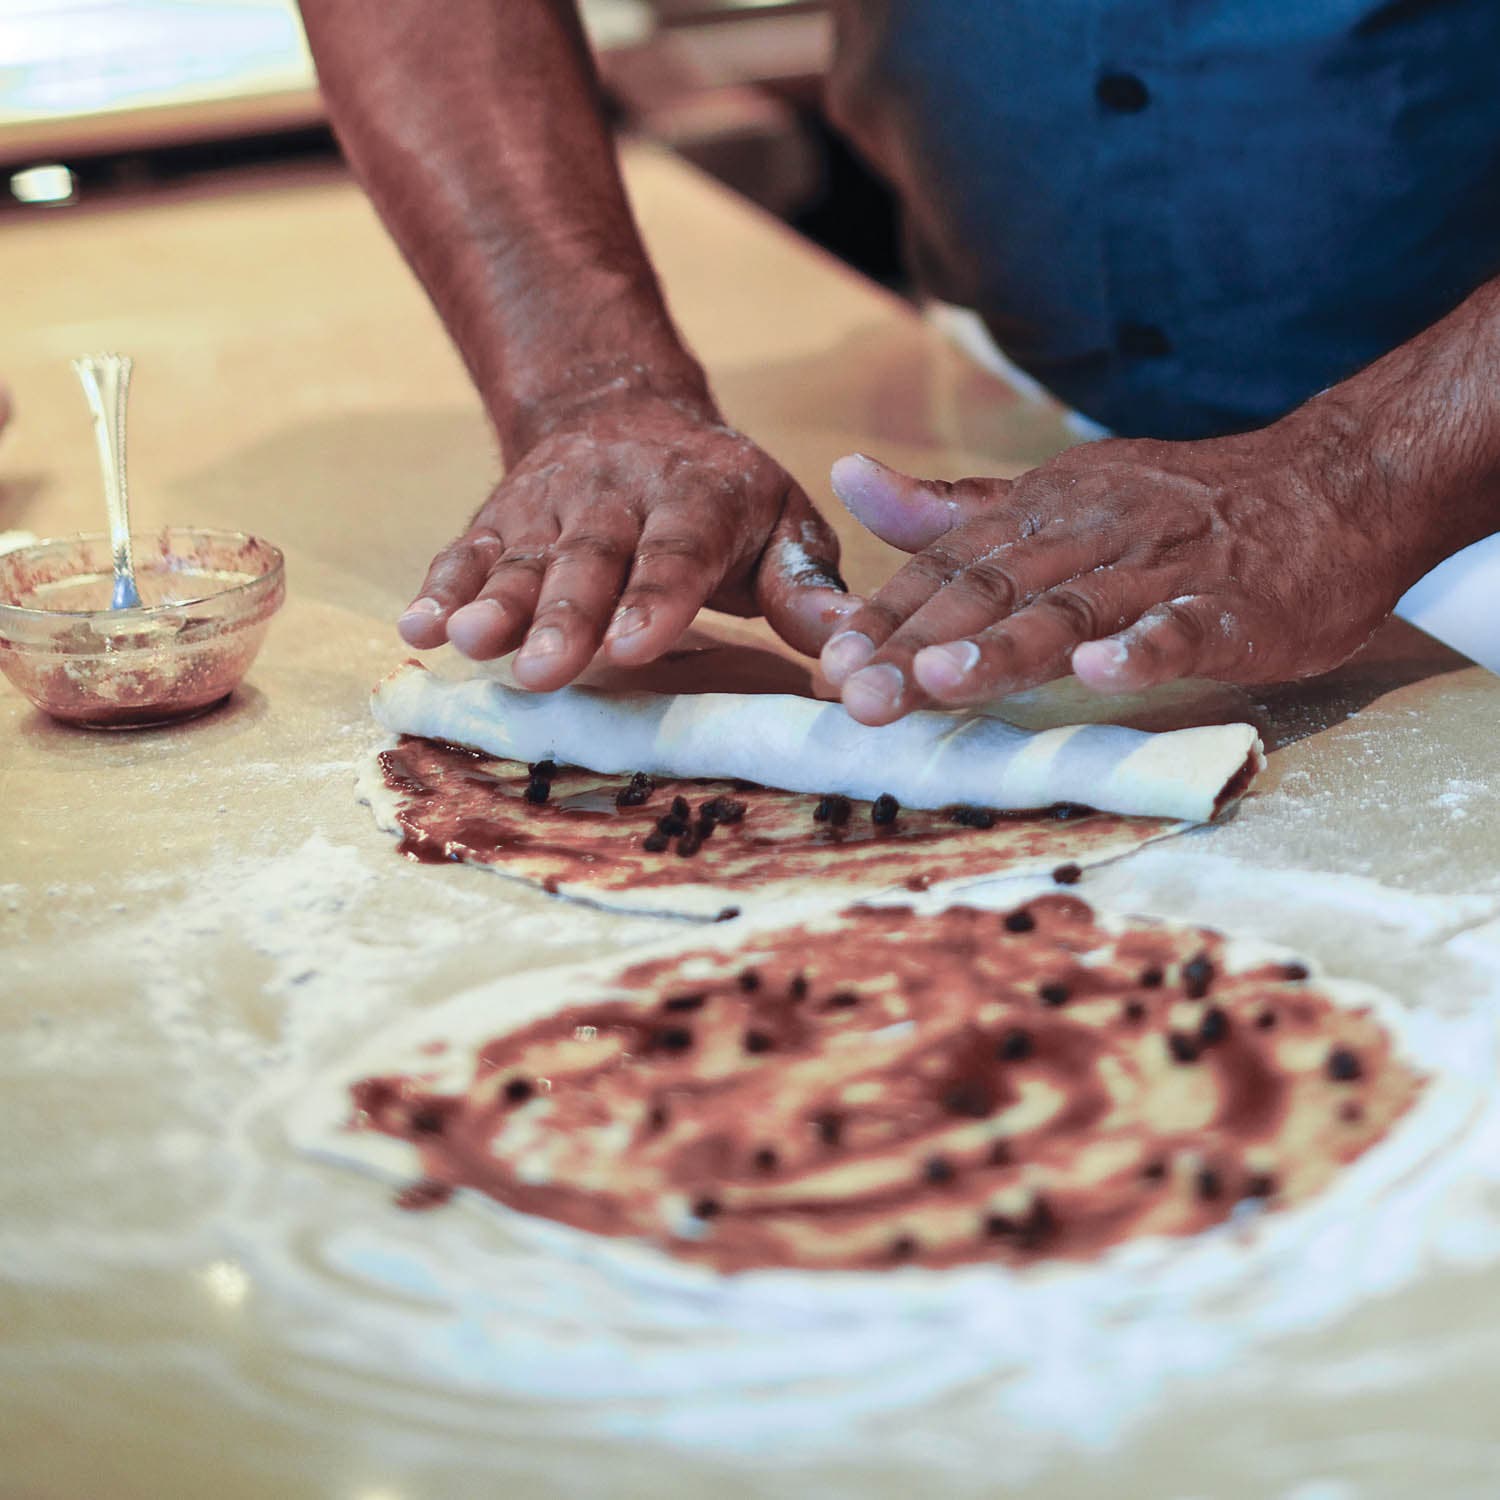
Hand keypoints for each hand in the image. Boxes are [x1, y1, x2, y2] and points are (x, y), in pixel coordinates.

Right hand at [398, 391, 850, 688]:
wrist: (622, 410)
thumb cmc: (721, 497)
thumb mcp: (781, 522)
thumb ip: (807, 585)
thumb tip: (852, 646)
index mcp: (699, 497)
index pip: (678, 549)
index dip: (654, 596)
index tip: (633, 645)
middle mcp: (619, 497)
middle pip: (589, 558)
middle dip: (564, 614)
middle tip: (544, 669)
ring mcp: (553, 507)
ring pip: (522, 556)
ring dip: (493, 600)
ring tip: (469, 641)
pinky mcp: (503, 517)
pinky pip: (469, 550)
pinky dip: (441, 585)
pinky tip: (419, 627)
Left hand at [819, 419, 1417, 724]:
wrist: (1329, 482)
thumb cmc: (1178, 507)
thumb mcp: (1054, 493)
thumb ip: (954, 506)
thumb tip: (851, 478)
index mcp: (1040, 516)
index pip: (947, 567)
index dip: (887, 616)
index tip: (827, 663)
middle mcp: (1087, 537)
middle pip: (991, 593)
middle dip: (919, 645)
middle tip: (857, 693)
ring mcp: (1161, 569)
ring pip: (1072, 608)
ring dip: (1007, 646)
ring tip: (946, 679)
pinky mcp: (1235, 604)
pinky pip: (1186, 624)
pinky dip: (1146, 646)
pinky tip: (1104, 671)